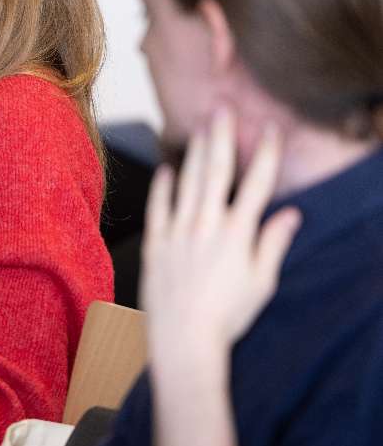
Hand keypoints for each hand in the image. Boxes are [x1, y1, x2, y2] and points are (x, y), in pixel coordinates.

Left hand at [141, 109, 301, 359]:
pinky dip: (162, 186)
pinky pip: (158, 206)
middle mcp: (207, 225)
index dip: (265, 153)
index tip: (270, 128)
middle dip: (222, 136)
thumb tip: (291, 214)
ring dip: (194, 151)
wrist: (184, 339)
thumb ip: (273, 243)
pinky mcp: (155, 243)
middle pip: (216, 170)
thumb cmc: (228, 316)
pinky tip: (166, 168)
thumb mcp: (261, 282)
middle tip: (222, 106)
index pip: (257, 184)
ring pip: (187, 182)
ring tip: (199, 126)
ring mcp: (177, 232)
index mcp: (238, 234)